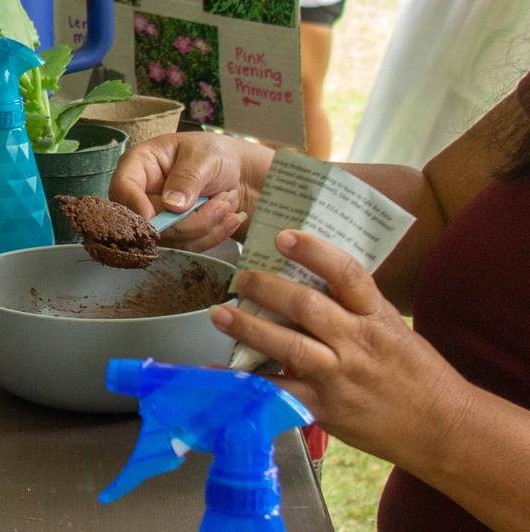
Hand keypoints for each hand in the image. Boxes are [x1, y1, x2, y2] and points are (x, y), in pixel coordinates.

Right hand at [109, 132, 251, 249]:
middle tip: (223, 203)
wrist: (234, 171)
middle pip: (150, 222)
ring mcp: (155, 216)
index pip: (124, 187)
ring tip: (228, 202)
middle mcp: (140, 193)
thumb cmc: (213, 154)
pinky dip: (213, 235)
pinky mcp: (172, 234)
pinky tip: (230, 218)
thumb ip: (188, 178)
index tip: (162, 216)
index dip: (137, 204)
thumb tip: (172, 205)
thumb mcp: (204, 157)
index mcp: (139, 164)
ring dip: (207, 226)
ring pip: (171, 238)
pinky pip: (187, 246)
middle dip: (191, 219)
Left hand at [213, 231, 474, 462]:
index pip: (347, 274)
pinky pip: (280, 391)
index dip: (314, 251)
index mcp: (376, 317)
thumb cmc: (416, 372)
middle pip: (307, 306)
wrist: (445, 429)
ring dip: (249, 328)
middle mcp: (358, 343)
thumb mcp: (393, 328)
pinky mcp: (326, 408)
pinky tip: (221, 370)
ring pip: (289, 347)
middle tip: (240, 277)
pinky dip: (248, 381)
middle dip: (266, 288)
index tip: (284, 236)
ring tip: (220, 314)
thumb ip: (355, 305)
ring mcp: (340, 377)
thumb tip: (309, 272)